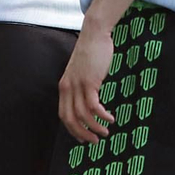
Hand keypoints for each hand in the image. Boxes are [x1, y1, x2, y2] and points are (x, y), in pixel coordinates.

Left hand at [58, 24, 116, 143]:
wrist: (94, 33)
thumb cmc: (91, 52)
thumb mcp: (81, 72)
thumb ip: (80, 86)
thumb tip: (89, 103)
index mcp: (64, 86)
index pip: (63, 115)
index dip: (73, 130)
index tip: (83, 138)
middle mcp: (67, 87)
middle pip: (70, 119)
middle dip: (82, 134)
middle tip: (95, 141)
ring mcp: (77, 85)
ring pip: (83, 115)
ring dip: (95, 127)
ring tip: (105, 131)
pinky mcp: (89, 82)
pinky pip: (93, 106)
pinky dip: (102, 116)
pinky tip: (110, 118)